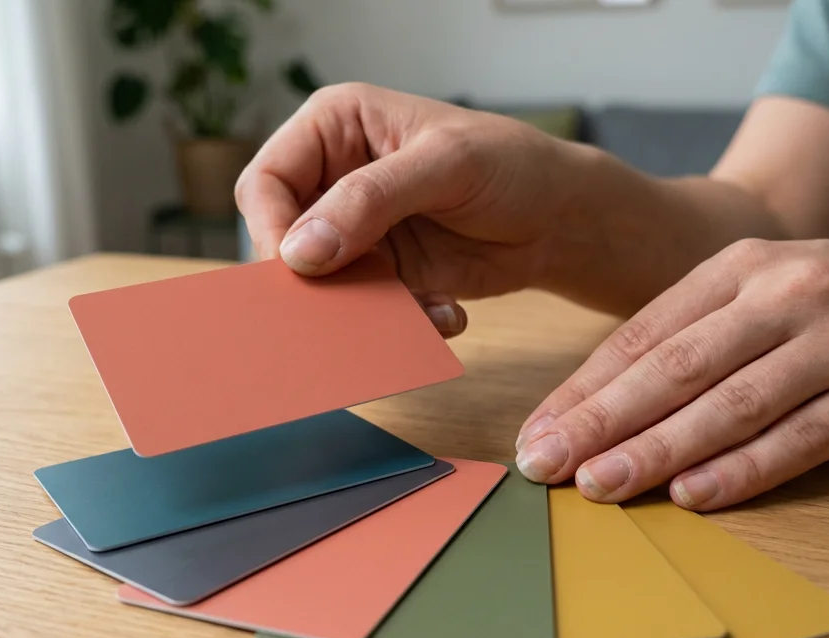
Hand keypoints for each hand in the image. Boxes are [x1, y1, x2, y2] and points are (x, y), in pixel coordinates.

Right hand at [235, 83, 583, 336]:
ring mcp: (354, 231)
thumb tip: (300, 250)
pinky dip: (394, 319)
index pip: (267, 181)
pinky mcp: (380, 274)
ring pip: (316, 283)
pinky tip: (441, 310)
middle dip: (309, 278)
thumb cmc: (511, 165)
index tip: (297, 267)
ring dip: (356, 307)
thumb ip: (371, 199)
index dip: (271, 227)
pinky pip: (359, 309)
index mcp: (334, 127)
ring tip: (411, 307)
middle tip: (340, 308)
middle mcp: (333, 178)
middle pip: (279, 237)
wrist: (560, 219)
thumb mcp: (445, 165)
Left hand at [514, 236, 828, 509]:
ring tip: (602, 486)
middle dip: (601, 422)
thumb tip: (602, 398)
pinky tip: (694, 494)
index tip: (535, 432)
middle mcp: (781, 297)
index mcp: (738, 267)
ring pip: (730, 405)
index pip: (641, 334)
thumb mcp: (763, 282)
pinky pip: (800, 438)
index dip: (583, 388)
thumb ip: (691, 329)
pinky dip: (744, 470)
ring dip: (658, 451)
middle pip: (675, 368)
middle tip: (545, 465)